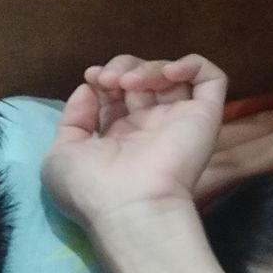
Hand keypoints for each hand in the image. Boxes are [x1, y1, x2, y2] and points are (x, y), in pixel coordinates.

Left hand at [40, 54, 226, 228]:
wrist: (128, 207)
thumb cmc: (90, 188)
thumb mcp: (61, 155)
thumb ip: (72, 120)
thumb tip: (87, 89)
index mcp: (118, 137)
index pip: (116, 93)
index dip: (104, 77)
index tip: (92, 77)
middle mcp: (149, 127)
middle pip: (142, 79)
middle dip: (122, 67)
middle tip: (109, 80)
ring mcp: (177, 121)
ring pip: (172, 75)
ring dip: (147, 67)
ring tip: (128, 82)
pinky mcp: (205, 117)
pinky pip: (211, 79)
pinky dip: (192, 64)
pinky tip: (169, 74)